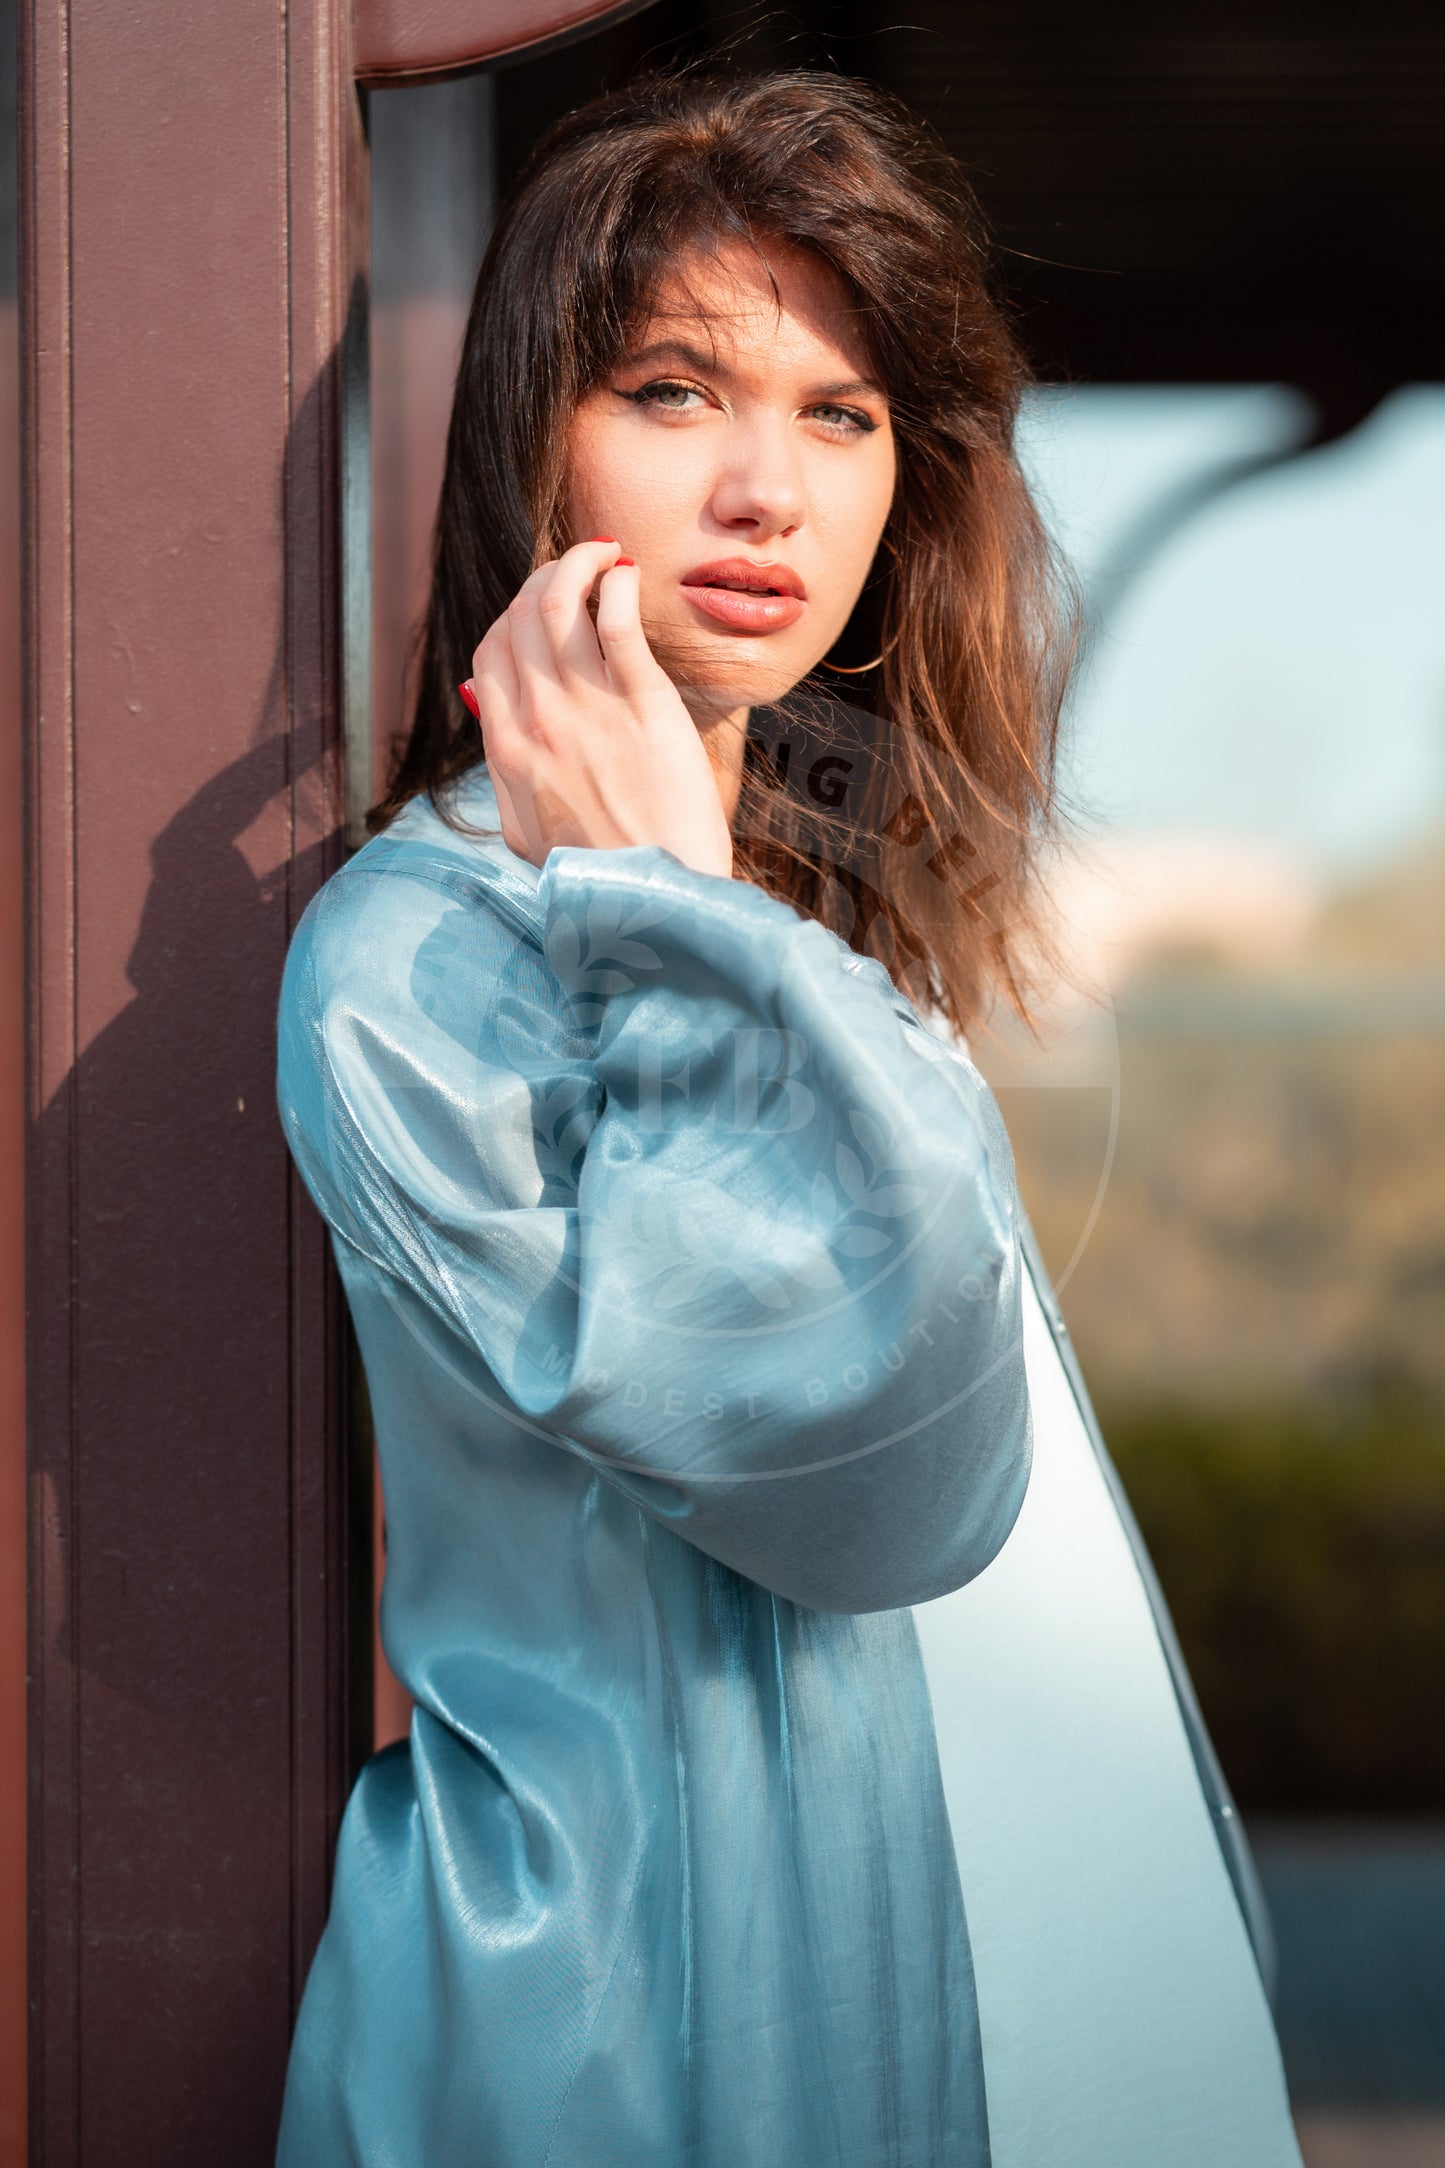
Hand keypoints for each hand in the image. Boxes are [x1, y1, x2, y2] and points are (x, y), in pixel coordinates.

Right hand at [465, 539, 734, 878]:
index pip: (489, 653)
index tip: (539, 611)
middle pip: (518, 618)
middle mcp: (539, 721)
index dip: (510, 618)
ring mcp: (589, 709)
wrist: (655, 898)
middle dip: (542, 578)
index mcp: (509, 750)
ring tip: (602, 553)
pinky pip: (616, 620)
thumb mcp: (528, 832)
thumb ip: (507, 774)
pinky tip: (625, 578)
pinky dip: (613, 584)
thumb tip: (493, 718)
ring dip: (575, 563)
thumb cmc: (601, 874)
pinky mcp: (644, 704)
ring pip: (558, 604)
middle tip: (574, 569)